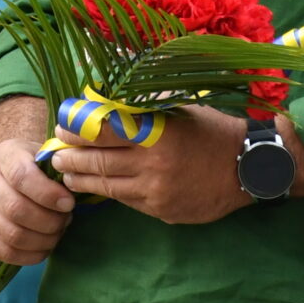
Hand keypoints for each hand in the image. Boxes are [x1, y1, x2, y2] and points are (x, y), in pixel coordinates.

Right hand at [0, 138, 74, 266]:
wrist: (7, 172)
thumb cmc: (35, 165)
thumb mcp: (46, 157)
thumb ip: (58, 170)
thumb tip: (72, 186)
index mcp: (5, 156)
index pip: (21, 177)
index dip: (48, 194)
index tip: (69, 203)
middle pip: (16, 209)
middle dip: (49, 222)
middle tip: (65, 221)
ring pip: (11, 234)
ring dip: (42, 240)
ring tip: (56, 233)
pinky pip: (3, 252)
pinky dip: (29, 256)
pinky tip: (44, 248)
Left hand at [52, 105, 248, 225]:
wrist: (248, 167)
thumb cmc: (211, 130)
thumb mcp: (179, 108)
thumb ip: (143, 104)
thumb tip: (105, 92)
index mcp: (157, 132)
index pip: (104, 131)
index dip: (78, 130)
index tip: (62, 127)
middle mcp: (154, 163)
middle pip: (100, 162)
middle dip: (72, 158)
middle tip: (55, 154)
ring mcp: (157, 191)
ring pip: (108, 186)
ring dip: (82, 179)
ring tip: (66, 173)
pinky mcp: (162, 210)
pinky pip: (127, 202)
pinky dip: (107, 193)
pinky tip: (95, 188)